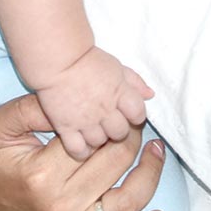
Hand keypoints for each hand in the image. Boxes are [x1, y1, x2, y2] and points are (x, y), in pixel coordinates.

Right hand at [0, 93, 167, 210]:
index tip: (117, 107)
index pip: (95, 140)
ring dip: (150, 175)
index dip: (112, 118)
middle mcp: (60, 208)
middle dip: (132, 138)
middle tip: (136, 122)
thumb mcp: (1, 123)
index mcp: (42, 175)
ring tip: (156, 151)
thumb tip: (76, 100)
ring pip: (126, 204)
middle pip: (115, 166)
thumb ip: (36, 106)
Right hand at [38, 46, 153, 160]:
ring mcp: (86, 121)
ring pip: (100, 142)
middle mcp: (105, 110)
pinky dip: (82, 150)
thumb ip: (135, 81)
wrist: (60, 60)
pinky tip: (82, 143)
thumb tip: (150, 95)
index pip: (138, 114)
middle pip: (120, 132)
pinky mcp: (66, 127)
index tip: (129, 114)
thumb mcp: (117, 67)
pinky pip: (78, 149)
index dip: (135, 116)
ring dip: (99, 138)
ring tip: (95, 129)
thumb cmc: (89, 60)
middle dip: (117, 128)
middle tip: (110, 122)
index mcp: (120, 93)